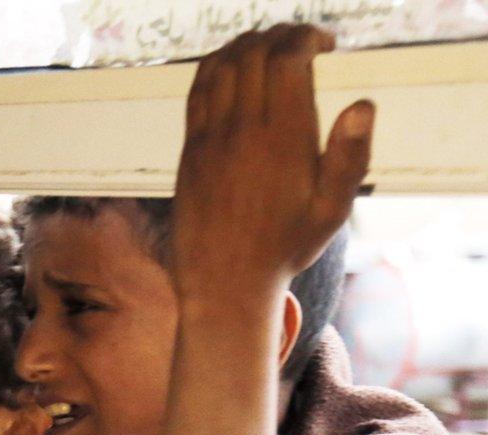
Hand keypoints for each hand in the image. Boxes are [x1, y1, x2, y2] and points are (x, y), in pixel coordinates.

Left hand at [171, 24, 371, 304]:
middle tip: (302, 41)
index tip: (326, 43)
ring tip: (271, 46)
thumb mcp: (331, 211)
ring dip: (247, 44)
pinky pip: (198, 91)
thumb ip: (349, 157)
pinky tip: (234, 67)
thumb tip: (363, 105)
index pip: (288, 59)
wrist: (223, 282)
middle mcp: (242, 131)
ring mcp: (209, 138)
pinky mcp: (189, 149)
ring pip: (221, 65)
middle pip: (254, 53)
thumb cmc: (285, 247)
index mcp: (283, 138)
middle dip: (280, 34)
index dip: (306, 37)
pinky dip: (215, 65)